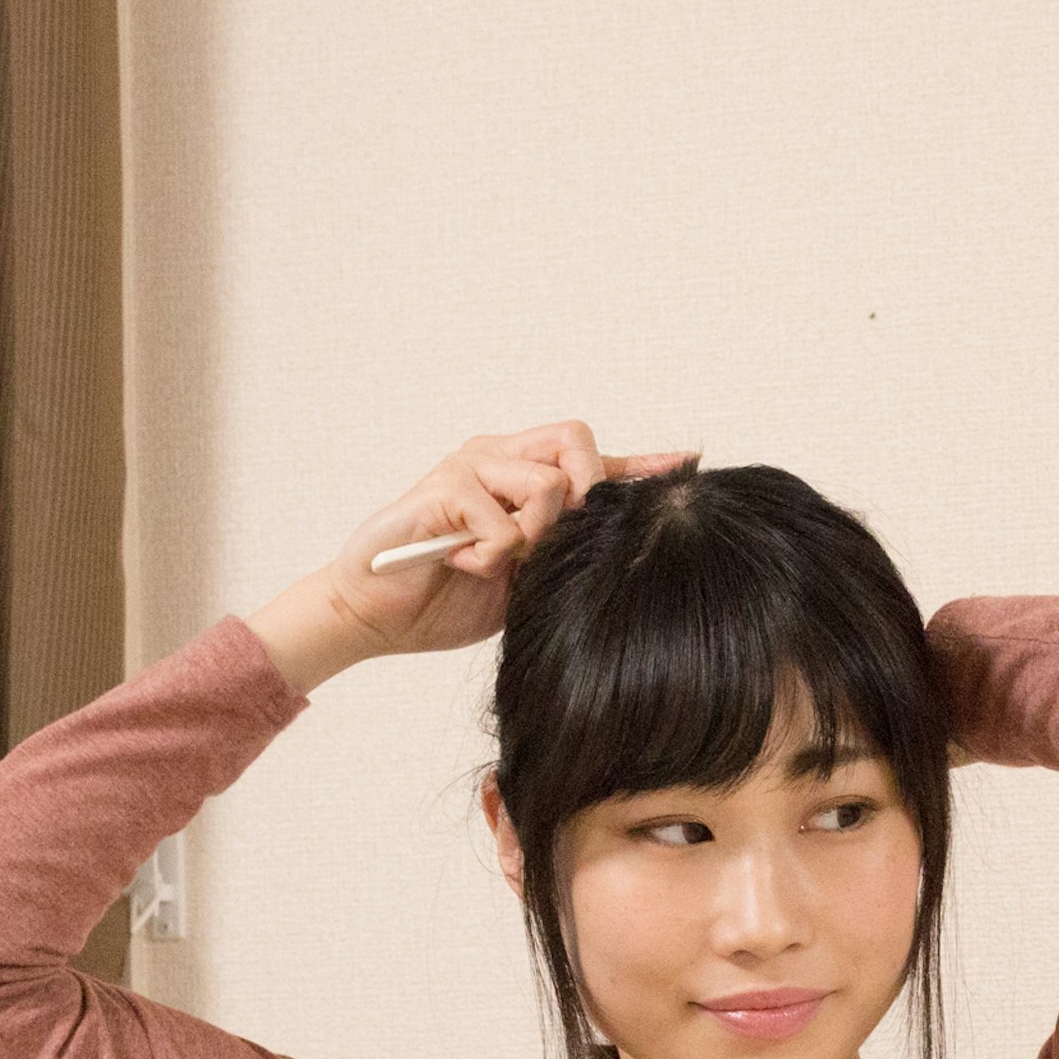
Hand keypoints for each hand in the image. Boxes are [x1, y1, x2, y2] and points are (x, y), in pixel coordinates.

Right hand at [289, 423, 698, 669]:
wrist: (373, 616)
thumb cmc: (447, 598)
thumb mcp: (524, 578)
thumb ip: (561, 552)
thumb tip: (623, 544)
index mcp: (519, 477)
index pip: (590, 457)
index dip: (638, 463)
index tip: (684, 464)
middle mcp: (497, 457)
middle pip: (576, 442)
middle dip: (585, 494)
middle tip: (552, 542)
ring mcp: (469, 466)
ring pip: (547, 483)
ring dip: (534, 536)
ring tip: (498, 563)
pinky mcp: (443, 488)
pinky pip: (503, 520)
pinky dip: (493, 554)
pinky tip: (467, 566)